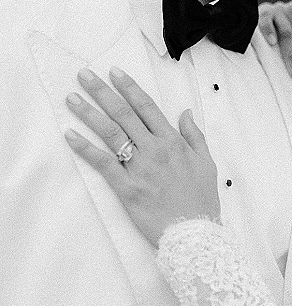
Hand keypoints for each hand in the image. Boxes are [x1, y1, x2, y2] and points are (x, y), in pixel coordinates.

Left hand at [64, 67, 219, 245]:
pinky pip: (103, 164)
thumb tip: (184, 112)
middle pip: (124, 114)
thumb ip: (195, 135)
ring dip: (89, 113)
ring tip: (72, 99)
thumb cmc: (202, 200)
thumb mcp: (206, 163)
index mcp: (173, 142)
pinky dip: (85, 148)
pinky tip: (70, 135)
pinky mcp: (126, 188)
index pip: (147, 107)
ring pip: (111, 133)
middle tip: (84, 75)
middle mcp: (154, 150)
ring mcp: (139, 168)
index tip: (114, 72)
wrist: (194, 234)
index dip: (129, 87)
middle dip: (102, 92)